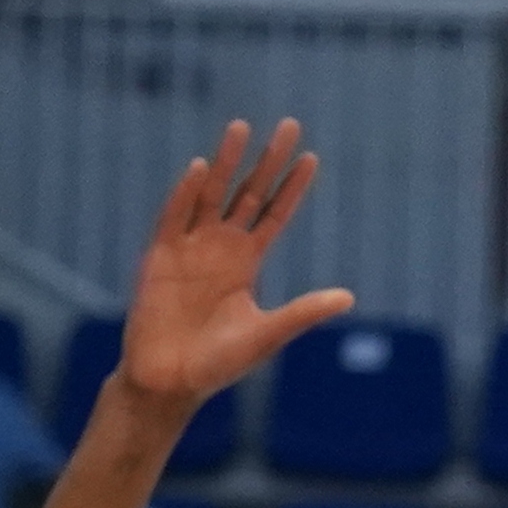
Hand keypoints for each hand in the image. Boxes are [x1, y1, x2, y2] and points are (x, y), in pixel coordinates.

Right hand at [115, 119, 360, 410]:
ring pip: (210, 195)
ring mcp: (189, 249)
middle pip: (247, 193)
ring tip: (241, 128)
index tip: (311, 157)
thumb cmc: (218, 364)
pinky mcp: (159, 258)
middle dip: (267, 161)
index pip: (274, 214)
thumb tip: (348, 298)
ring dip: (224, 162)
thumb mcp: (267, 334)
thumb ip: (302, 313)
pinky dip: (185, 194)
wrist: (169, 383)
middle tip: (288, 124)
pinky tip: (198, 169)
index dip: (292, 187)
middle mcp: (220, 248)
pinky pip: (173, 219)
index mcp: (247, 263)